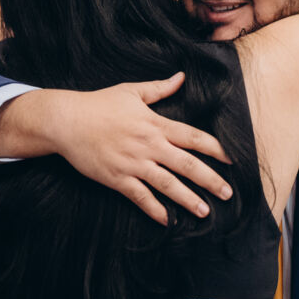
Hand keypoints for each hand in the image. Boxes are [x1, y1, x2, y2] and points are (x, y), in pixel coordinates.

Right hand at [0, 73, 232, 224]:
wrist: (66, 121)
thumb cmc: (99, 104)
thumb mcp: (131, 91)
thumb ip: (159, 88)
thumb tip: (182, 77)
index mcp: (155, 124)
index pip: (193, 137)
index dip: (215, 148)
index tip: (232, 159)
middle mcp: (149, 145)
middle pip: (187, 164)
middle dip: (209, 180)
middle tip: (228, 193)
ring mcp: (133, 164)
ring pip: (167, 184)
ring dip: (188, 199)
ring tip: (205, 212)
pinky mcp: (117, 178)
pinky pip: (140, 197)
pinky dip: (154, 210)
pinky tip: (167, 220)